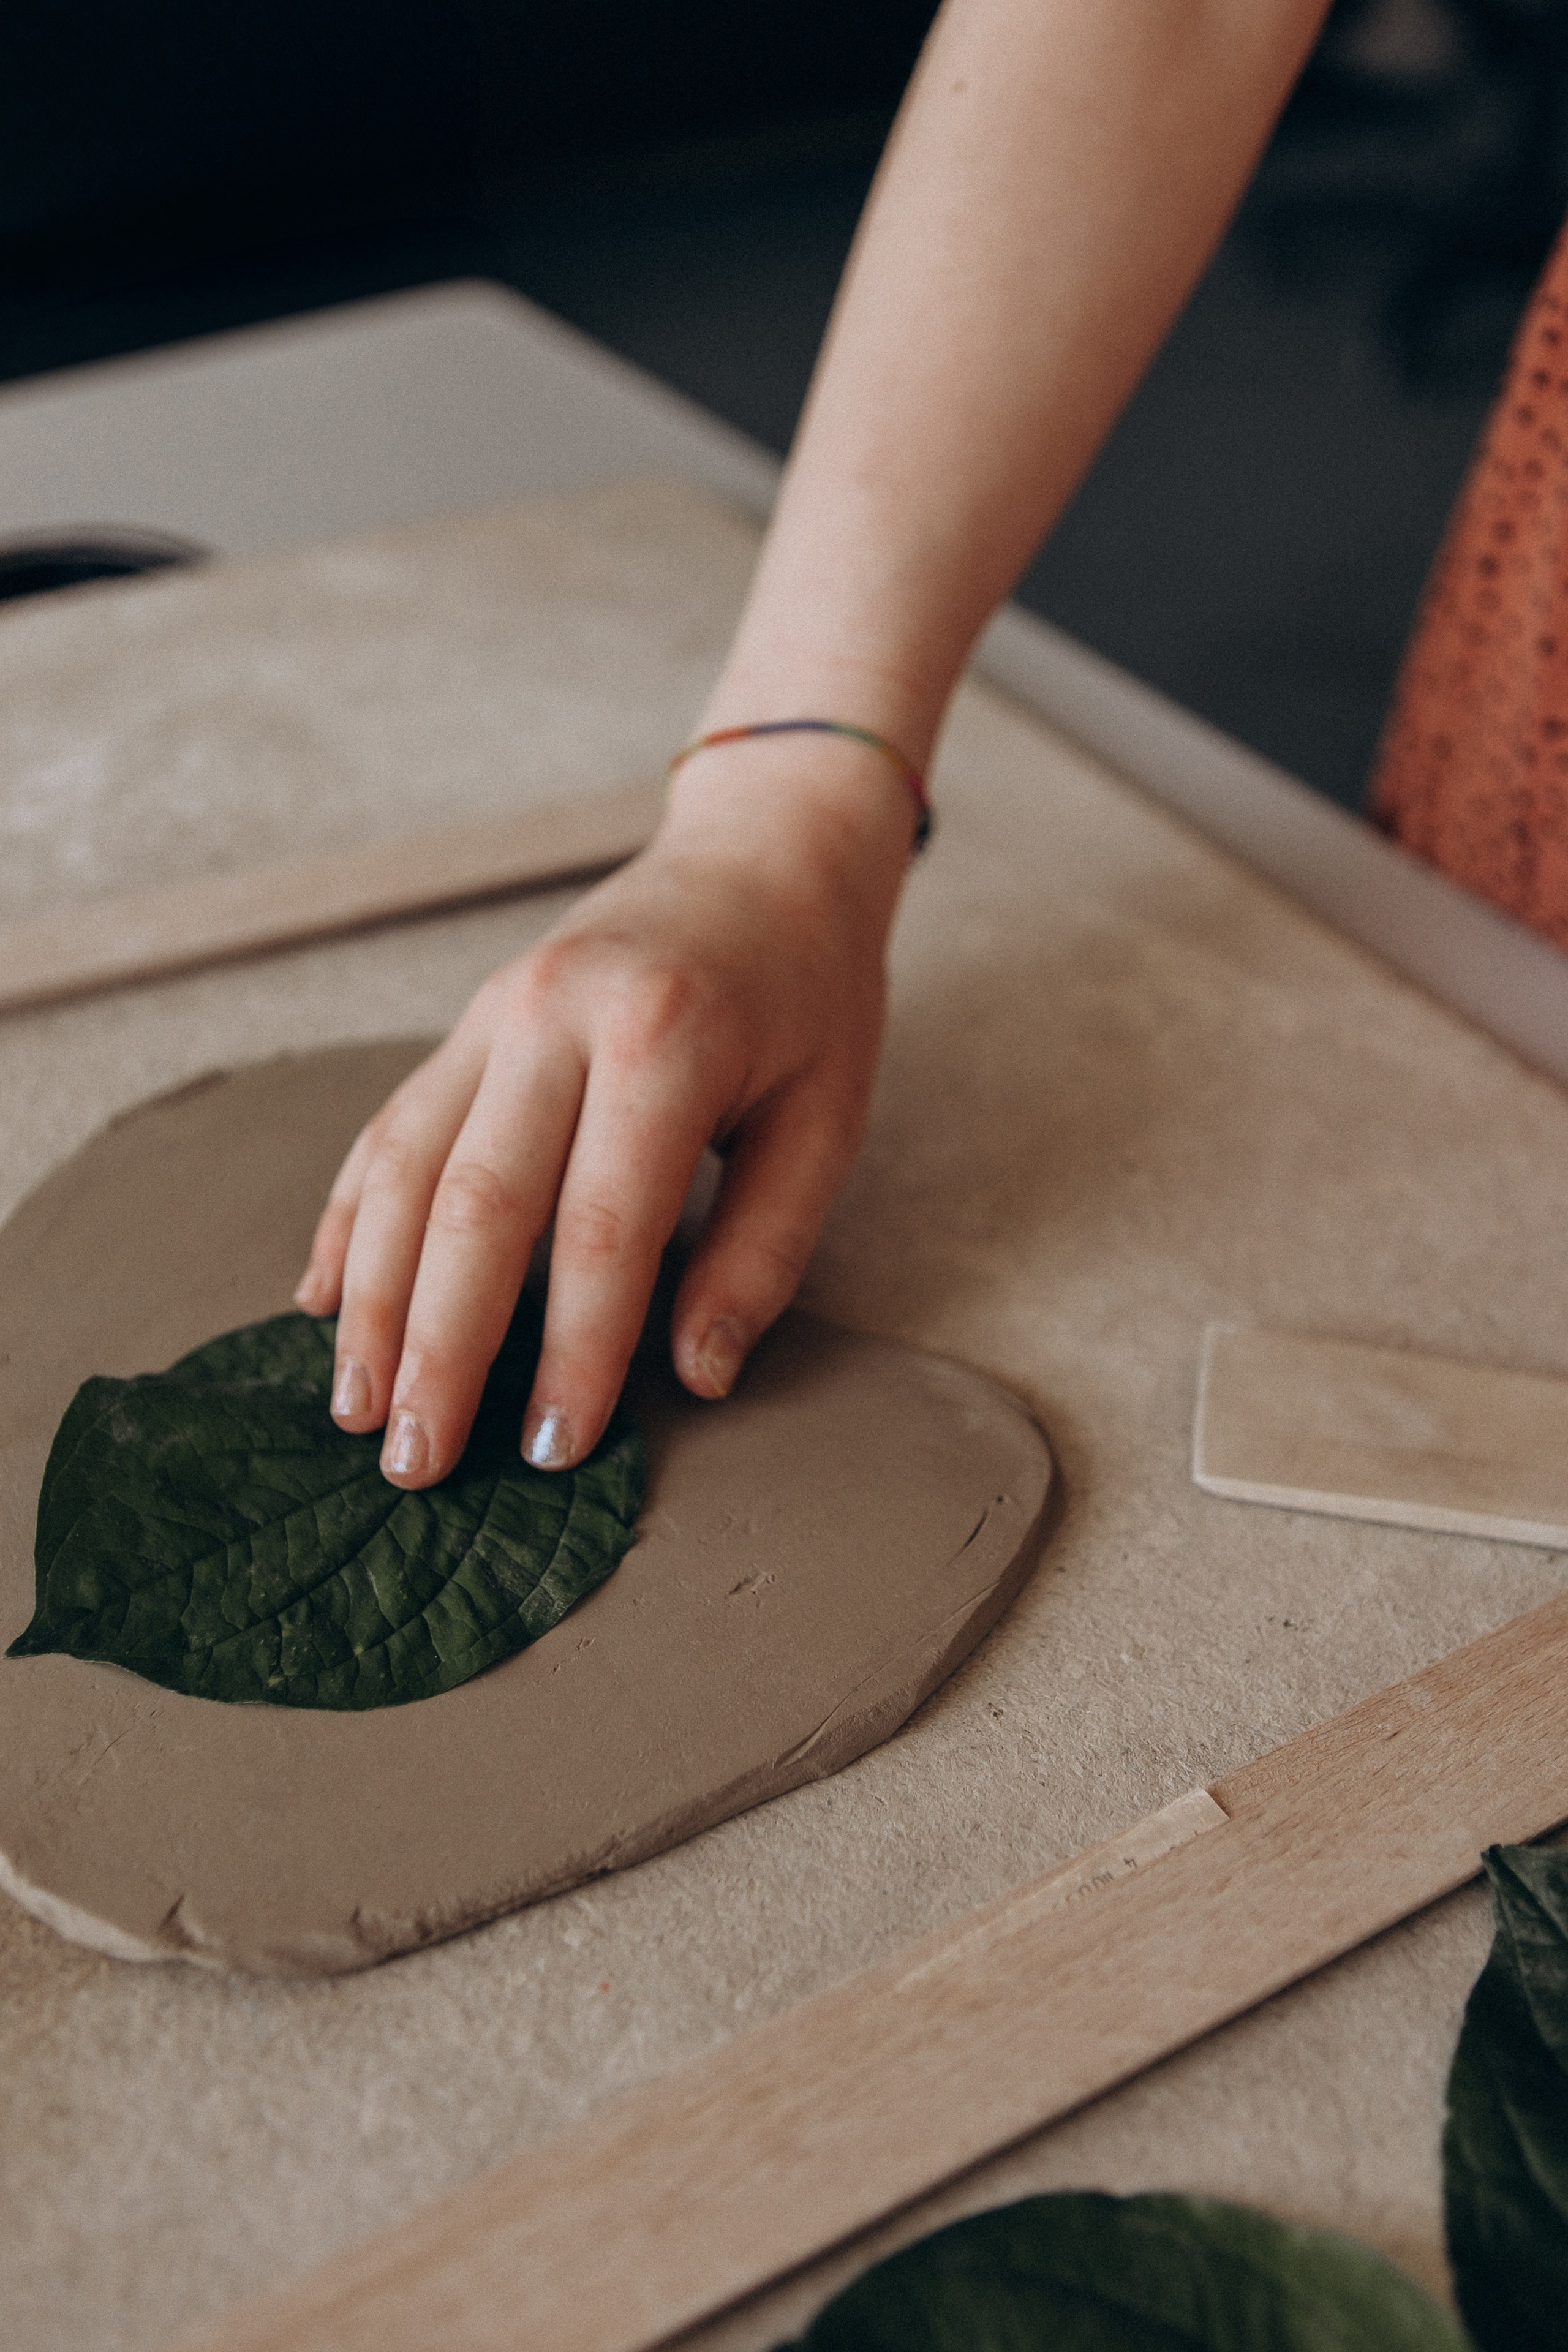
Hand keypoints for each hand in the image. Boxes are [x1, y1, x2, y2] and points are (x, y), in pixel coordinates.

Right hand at [293, 744, 912, 1485]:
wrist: (761, 857)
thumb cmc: (808, 999)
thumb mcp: (826, 1119)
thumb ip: (763, 1250)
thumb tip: (696, 1376)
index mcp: (663, 1040)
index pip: (601, 1229)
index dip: (573, 1350)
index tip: (552, 1449)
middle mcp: (556, 1017)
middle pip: (475, 1206)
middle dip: (439, 1347)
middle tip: (417, 1463)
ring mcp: (494, 1013)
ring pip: (404, 1169)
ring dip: (370, 1297)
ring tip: (358, 1407)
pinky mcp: (464, 1023)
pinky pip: (388, 1129)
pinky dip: (346, 1219)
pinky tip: (321, 1301)